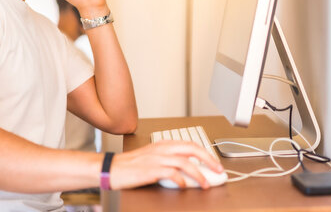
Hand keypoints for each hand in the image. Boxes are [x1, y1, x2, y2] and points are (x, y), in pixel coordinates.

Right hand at [109, 141, 223, 189]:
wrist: (112, 168)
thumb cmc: (131, 165)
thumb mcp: (153, 157)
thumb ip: (170, 160)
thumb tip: (190, 169)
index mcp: (164, 144)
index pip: (190, 143)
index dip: (206, 153)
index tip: (215, 162)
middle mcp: (162, 148)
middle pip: (192, 149)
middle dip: (208, 159)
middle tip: (218, 170)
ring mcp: (157, 158)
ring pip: (185, 162)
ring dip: (199, 174)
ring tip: (205, 183)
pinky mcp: (151, 170)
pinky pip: (172, 173)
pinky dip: (181, 180)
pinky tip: (184, 186)